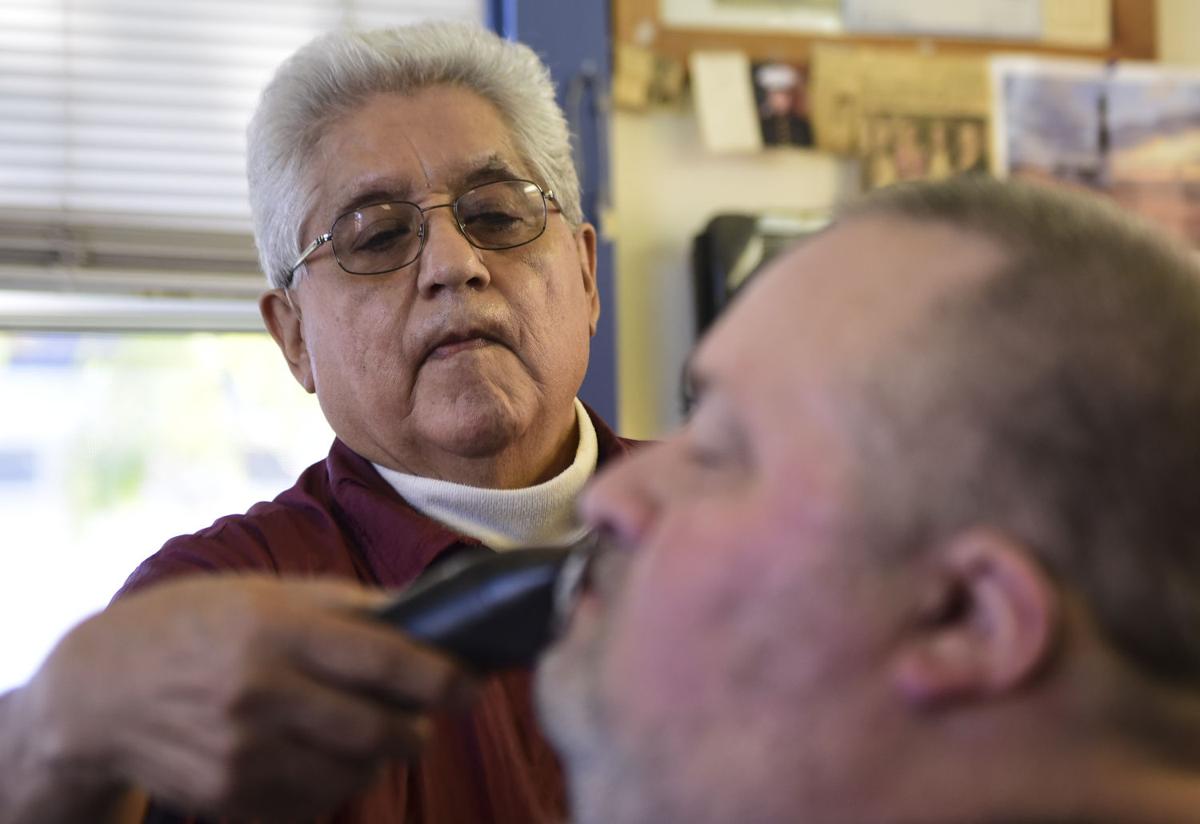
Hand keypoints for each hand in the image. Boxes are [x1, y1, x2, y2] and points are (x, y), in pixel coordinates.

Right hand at [7, 575, 472, 821]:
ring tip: (363, 731)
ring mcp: (242, 752)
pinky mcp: (228, 797)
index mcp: (278, 628)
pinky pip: (314, 804)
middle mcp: (261, 692)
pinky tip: (316, 755)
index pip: (388, 662)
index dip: (444, 679)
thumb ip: (350, 607)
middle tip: (420, 716)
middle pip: (382, 731)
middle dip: (416, 728)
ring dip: (376, 757)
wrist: (100, 687)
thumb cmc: (200, 623)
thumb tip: (432, 614)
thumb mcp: (269, 594)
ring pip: (355, 774)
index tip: (471, 683)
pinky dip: (332, 783)